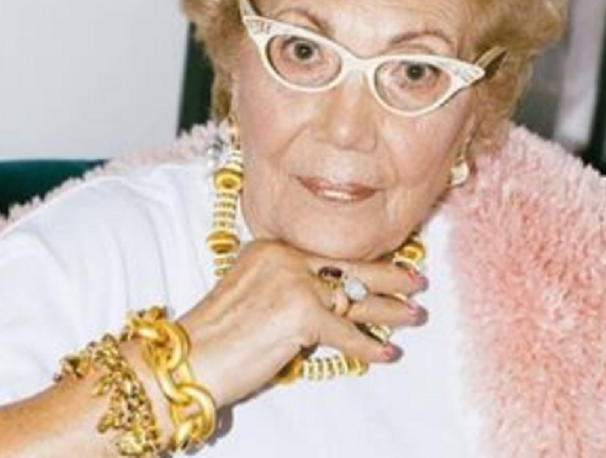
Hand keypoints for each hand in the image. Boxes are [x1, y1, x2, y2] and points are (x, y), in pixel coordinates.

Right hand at [177, 239, 427, 407]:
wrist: (189, 358)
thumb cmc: (217, 335)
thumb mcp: (251, 292)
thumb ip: (287, 286)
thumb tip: (331, 301)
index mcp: (270, 247)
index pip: (327, 252)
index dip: (362, 261)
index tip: (388, 264)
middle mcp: (283, 257)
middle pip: (347, 267)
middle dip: (388, 275)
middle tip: (417, 280)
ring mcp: (292, 282)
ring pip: (353, 297)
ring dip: (389, 309)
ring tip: (414, 314)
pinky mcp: (300, 314)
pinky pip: (346, 332)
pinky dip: (369, 346)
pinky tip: (387, 352)